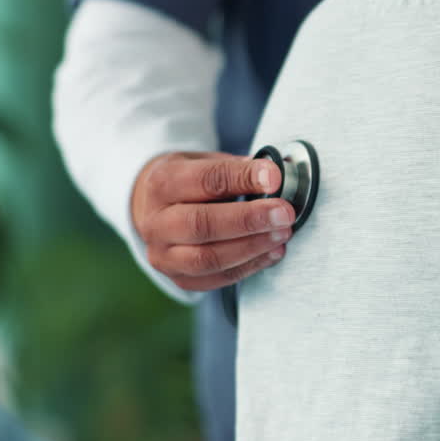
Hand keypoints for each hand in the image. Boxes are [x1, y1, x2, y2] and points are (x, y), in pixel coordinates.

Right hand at [132, 151, 295, 290]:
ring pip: (208, 258)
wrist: (155, 207)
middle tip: (283, 213)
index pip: (204, 180)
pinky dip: (249, 266)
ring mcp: (163, 255)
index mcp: (162, 183)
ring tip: (282, 233)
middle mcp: (156, 222)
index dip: (242, 178)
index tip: (274, 177)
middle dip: (248, 220)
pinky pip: (216, 278)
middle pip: (201, 225)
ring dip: (253, 247)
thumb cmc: (188, 182)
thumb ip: (235, 169)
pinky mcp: (178, 278)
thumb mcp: (204, 162)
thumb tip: (275, 176)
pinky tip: (272, 252)